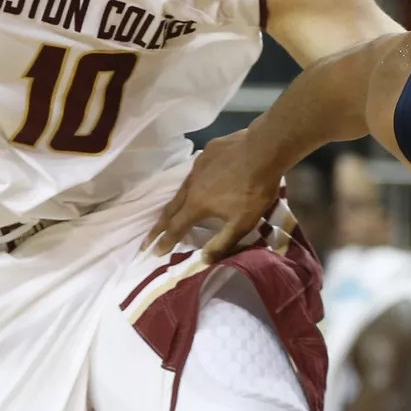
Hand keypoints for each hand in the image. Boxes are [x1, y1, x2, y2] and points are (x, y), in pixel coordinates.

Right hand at [153, 124, 286, 262]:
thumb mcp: (242, 223)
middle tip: (147, 238)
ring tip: (171, 213)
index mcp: (196, 205)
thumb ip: (222, 242)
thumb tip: (203, 260)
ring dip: (174, 204)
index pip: (175, 228)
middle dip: (159, 226)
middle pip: (170, 209)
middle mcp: (190, 186)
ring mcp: (197, 167)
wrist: (263, 150)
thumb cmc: (254, 190)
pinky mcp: (207, 154)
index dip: (165, 241)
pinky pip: (196, 172)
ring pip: (182, 189)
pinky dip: (194, 183)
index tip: (154, 252)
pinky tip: (200, 183)